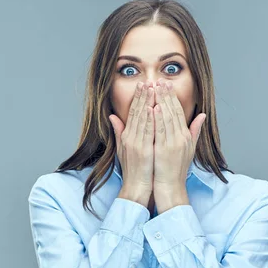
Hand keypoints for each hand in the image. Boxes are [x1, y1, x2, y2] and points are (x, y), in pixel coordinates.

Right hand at [109, 80, 155, 206]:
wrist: (136, 187)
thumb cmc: (133, 169)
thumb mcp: (123, 149)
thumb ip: (119, 132)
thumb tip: (112, 117)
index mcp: (127, 136)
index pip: (132, 113)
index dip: (137, 98)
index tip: (142, 85)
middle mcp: (130, 138)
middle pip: (137, 113)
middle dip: (142, 96)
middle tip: (147, 80)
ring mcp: (136, 144)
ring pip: (142, 119)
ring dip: (147, 103)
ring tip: (152, 89)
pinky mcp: (143, 150)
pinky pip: (148, 132)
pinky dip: (151, 120)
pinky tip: (154, 108)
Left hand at [152, 78, 206, 211]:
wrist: (170, 186)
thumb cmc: (176, 168)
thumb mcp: (189, 148)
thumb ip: (194, 130)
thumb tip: (202, 115)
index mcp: (185, 136)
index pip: (178, 112)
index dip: (172, 97)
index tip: (166, 85)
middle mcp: (181, 138)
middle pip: (173, 111)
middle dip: (166, 95)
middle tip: (161, 80)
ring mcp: (173, 143)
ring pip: (167, 118)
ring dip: (161, 102)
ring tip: (156, 88)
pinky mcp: (164, 149)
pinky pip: (161, 131)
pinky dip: (158, 118)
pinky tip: (155, 107)